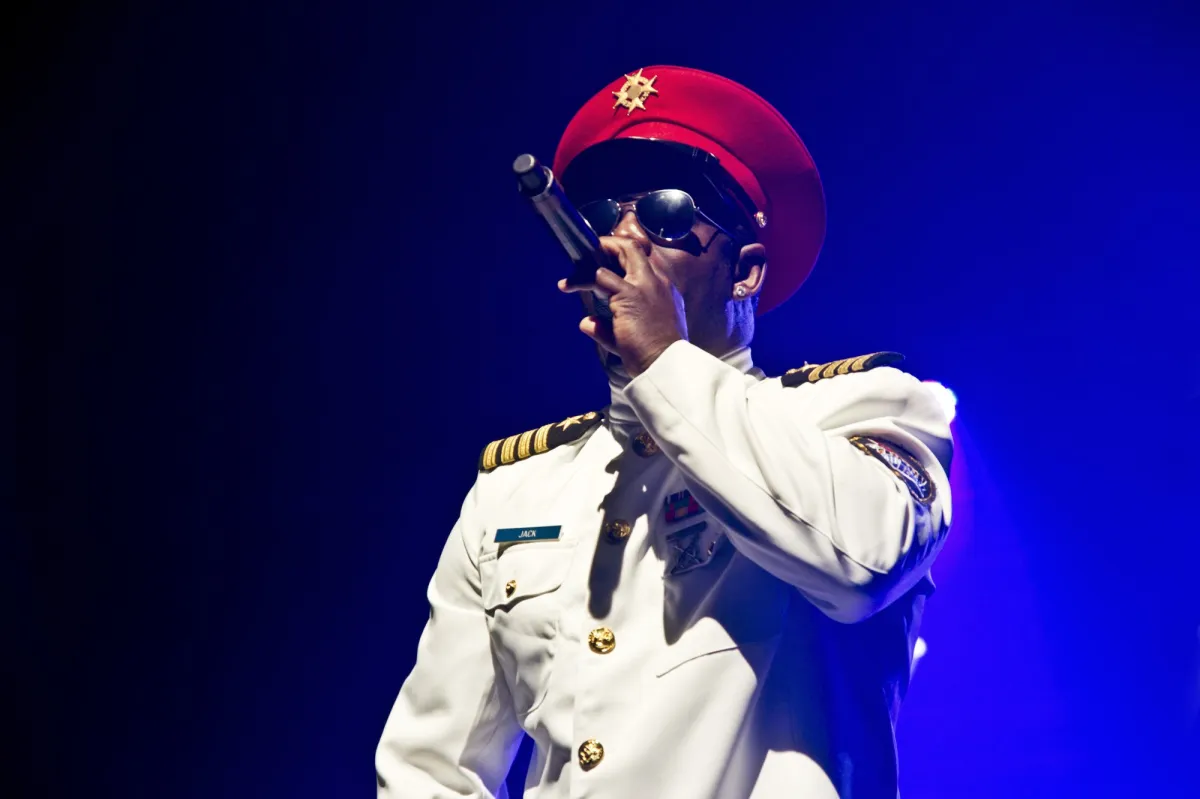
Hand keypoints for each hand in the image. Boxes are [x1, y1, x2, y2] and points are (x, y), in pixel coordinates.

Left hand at [558, 237, 686, 375]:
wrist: (665, 366)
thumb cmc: (652, 356)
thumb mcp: (630, 337)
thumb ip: (608, 327)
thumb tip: (586, 322)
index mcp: (663, 290)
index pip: (642, 262)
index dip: (620, 258)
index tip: (602, 264)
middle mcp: (657, 282)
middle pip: (633, 248)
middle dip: (609, 245)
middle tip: (587, 254)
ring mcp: (644, 286)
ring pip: (620, 253)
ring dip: (591, 263)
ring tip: (570, 279)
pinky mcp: (629, 295)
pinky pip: (601, 277)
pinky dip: (582, 279)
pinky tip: (568, 286)